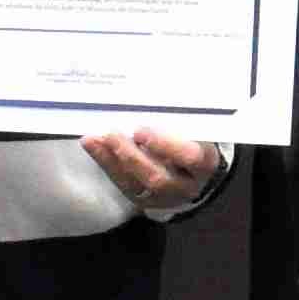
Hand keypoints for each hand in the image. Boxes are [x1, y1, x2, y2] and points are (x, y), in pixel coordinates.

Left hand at [84, 131, 220, 211]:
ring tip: (93, 140)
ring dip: (111, 160)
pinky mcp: (144, 200)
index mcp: (205, 165)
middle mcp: (186, 186)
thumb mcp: (196, 131)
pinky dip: (106, 164)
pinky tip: (94, 147)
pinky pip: (122, 185)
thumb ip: (179, 121)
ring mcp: (164, 198)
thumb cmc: (196, 141)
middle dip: (131, 157)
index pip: (189, 158)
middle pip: (158, 178)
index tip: (142, 131)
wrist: (197, 172)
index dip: (165, 146)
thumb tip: (150, 99)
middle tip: (112, 135)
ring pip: (135, 184)